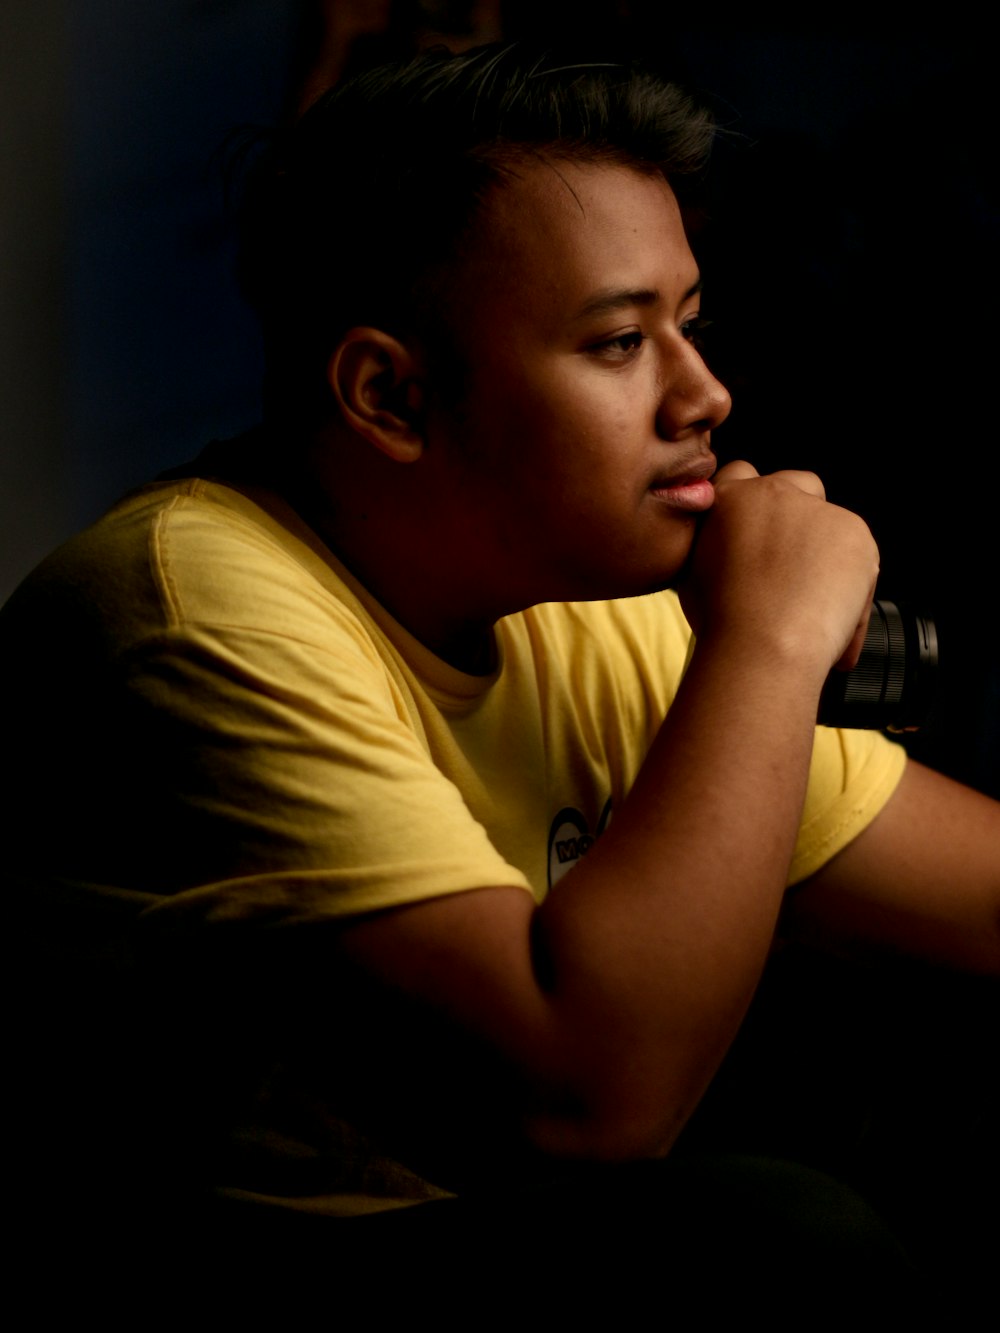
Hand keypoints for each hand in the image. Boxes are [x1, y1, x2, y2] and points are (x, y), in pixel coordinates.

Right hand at [679, 460, 878, 677]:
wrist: (763, 644)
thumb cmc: (723, 622)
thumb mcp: (693, 574)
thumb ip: (711, 546)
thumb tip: (725, 550)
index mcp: (731, 498)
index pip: (742, 474)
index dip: (755, 505)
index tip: (760, 534)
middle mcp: (774, 492)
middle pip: (799, 483)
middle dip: (801, 515)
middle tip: (794, 564)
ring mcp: (817, 510)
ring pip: (832, 524)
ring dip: (828, 554)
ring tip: (812, 606)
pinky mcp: (854, 531)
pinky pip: (858, 558)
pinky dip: (852, 589)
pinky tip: (831, 621)